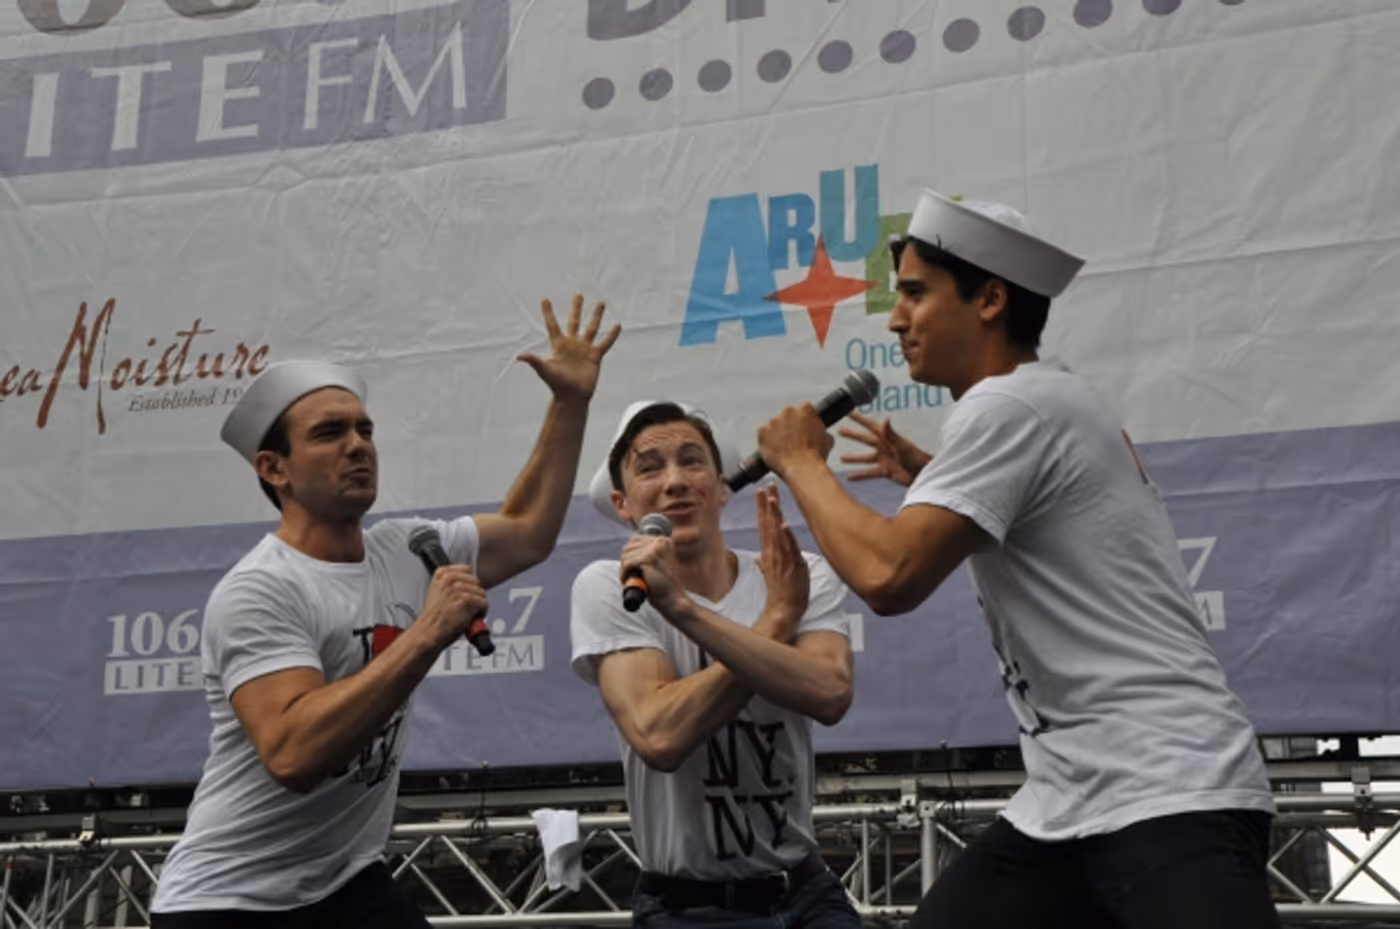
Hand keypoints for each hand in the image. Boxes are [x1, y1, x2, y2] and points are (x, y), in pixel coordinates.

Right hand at [417, 565, 487, 649]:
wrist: (427, 633)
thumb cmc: (432, 619)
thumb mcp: (436, 593)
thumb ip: (451, 585)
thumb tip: (467, 584)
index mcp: (442, 574)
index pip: (468, 570)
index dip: (469, 585)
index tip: (465, 594)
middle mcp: (450, 578)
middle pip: (477, 582)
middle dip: (474, 596)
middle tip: (465, 607)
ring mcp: (458, 588)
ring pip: (482, 594)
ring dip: (477, 606)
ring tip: (465, 614)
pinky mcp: (466, 600)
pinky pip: (484, 604)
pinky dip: (481, 613)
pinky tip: (469, 618)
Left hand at [517, 294, 621, 401]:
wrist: (572, 396)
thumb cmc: (556, 384)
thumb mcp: (544, 370)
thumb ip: (534, 361)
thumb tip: (518, 356)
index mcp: (558, 345)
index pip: (552, 325)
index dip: (548, 312)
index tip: (544, 299)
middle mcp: (572, 344)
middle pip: (574, 321)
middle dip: (576, 308)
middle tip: (578, 294)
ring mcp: (584, 349)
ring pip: (591, 328)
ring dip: (596, 316)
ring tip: (601, 303)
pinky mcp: (595, 356)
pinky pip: (605, 343)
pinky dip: (611, 335)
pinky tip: (617, 325)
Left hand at [619, 532, 684, 614]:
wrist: (672, 599)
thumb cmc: (662, 585)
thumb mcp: (655, 564)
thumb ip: (645, 553)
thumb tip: (626, 549)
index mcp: (663, 541)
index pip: (634, 540)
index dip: (629, 556)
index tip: (630, 569)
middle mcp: (661, 541)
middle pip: (628, 547)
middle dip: (625, 563)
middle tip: (628, 577)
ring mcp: (655, 548)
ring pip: (626, 555)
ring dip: (624, 569)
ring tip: (630, 580)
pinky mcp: (649, 558)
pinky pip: (627, 563)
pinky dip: (624, 574)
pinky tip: (628, 581)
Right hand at [754, 484, 808, 641]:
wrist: (783, 612)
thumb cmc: (781, 595)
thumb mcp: (772, 576)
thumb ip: (765, 565)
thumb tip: (759, 559)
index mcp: (768, 554)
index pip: (764, 526)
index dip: (763, 508)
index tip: (761, 491)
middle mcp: (772, 554)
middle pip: (767, 524)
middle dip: (766, 505)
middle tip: (765, 486)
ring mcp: (781, 560)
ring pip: (776, 533)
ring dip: (774, 514)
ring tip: (772, 497)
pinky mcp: (791, 567)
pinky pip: (788, 549)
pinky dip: (786, 537)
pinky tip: (783, 524)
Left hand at [756, 404, 833, 478]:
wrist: (802, 468)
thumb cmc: (817, 455)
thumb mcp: (828, 439)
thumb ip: (821, 430)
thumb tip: (821, 432)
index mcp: (805, 408)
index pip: (803, 409)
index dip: (803, 421)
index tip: (803, 429)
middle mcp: (788, 411)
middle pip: (787, 415)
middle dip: (789, 425)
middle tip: (792, 440)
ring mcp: (774, 421)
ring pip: (774, 425)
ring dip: (777, 433)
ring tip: (783, 448)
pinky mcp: (762, 431)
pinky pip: (763, 434)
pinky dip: (766, 440)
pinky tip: (773, 450)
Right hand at [837, 411, 930, 486]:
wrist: (925, 474)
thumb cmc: (917, 457)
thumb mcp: (902, 445)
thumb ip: (891, 434)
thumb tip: (885, 419)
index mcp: (888, 438)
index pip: (871, 426)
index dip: (860, 419)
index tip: (848, 412)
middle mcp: (884, 447)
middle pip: (865, 439)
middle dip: (853, 435)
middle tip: (839, 431)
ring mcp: (884, 459)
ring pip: (865, 458)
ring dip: (854, 458)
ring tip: (841, 458)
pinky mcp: (886, 471)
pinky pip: (870, 473)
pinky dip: (861, 475)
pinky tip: (850, 477)